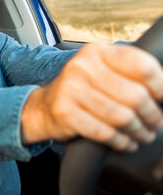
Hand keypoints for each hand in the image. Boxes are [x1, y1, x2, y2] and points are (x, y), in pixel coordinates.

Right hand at [22, 43, 162, 151]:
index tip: (162, 99)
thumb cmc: (80, 90)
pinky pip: (105, 133)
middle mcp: (82, 66)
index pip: (142, 66)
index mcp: (97, 52)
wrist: (43, 106)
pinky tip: (125, 143)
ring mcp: (71, 89)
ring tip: (143, 135)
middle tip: (156, 124)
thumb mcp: (101, 71)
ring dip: (138, 132)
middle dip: (152, 116)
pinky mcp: (65, 112)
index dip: (160, 87)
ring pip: (122, 117)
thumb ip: (128, 73)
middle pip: (136, 96)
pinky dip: (121, 142)